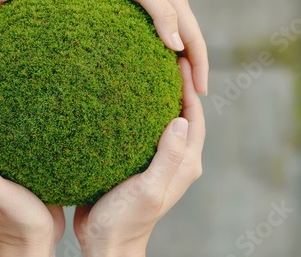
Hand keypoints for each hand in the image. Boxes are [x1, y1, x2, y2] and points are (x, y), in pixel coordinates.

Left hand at [66, 0, 207, 94]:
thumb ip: (159, 9)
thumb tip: (176, 45)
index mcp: (175, 1)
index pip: (194, 41)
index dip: (200, 68)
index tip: (201, 94)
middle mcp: (169, 6)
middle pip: (188, 45)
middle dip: (192, 73)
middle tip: (187, 101)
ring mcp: (155, 9)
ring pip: (172, 43)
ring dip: (176, 67)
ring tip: (170, 93)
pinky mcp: (139, 12)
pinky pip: (154, 39)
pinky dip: (158, 57)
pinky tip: (149, 71)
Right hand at [73, 57, 204, 256]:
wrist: (105, 242)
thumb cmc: (126, 220)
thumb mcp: (149, 188)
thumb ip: (168, 157)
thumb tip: (181, 119)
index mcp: (183, 165)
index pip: (194, 120)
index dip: (189, 91)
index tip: (180, 64)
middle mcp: (174, 162)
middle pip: (182, 117)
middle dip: (176, 90)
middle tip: (163, 62)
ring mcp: (156, 163)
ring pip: (162, 124)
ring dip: (158, 100)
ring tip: (144, 75)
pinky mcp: (137, 165)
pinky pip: (144, 133)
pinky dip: (140, 115)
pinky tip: (124, 103)